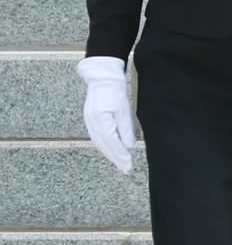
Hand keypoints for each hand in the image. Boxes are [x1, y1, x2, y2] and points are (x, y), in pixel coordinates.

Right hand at [76, 56, 134, 173]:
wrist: (103, 75)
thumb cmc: (114, 88)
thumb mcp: (124, 108)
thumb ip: (126, 128)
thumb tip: (129, 146)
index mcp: (100, 120)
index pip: (111, 142)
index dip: (120, 155)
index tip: (128, 165)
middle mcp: (92, 123)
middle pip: (104, 145)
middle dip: (115, 158)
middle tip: (125, 169)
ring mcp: (89, 121)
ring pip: (100, 142)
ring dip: (110, 153)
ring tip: (120, 163)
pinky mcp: (91, 118)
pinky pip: (98, 136)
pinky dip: (105, 145)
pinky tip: (112, 149)